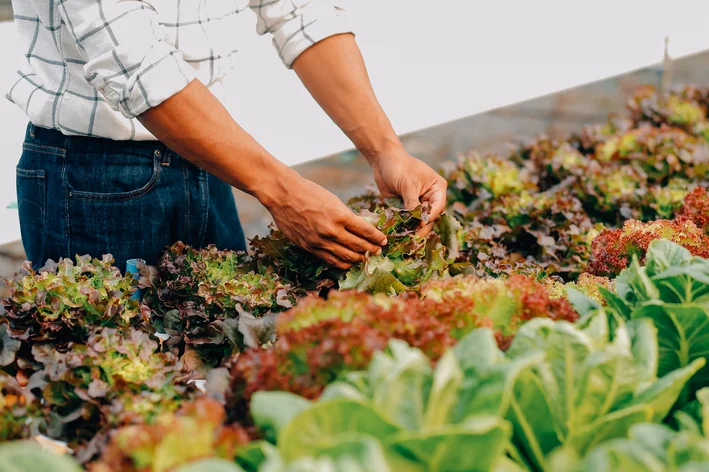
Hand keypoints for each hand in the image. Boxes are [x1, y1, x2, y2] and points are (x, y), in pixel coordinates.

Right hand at [261, 171, 387, 269]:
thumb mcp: (334, 200)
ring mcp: (319, 242)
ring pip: (346, 258)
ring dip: (359, 259)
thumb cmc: (309, 193)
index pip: (366, 231)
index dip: (377, 238)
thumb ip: (346, 217)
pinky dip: (342, 263)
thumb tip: (361, 229)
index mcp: (340, 216)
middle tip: (378, 251)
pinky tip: (348, 262)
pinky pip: (330, 261)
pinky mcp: (309, 248)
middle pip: (358, 247)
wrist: (283, 195)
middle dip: (371, 250)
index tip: (384, 241)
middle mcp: (331, 231)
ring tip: (366, 258)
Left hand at [371, 147, 447, 234]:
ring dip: (413, 227)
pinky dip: (404, 225)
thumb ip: (413, 203)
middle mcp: (430, 197)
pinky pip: (407, 219)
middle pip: (430, 216)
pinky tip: (399, 232)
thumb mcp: (408, 184)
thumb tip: (417, 222)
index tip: (421, 224)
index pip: (438, 206)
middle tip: (414, 236)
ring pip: (419, 220)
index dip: (430, 216)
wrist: (382, 160)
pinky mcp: (406, 207)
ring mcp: (418, 202)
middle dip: (422, 225)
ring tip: (406, 236)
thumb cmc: (399, 166)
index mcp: (437, 188)